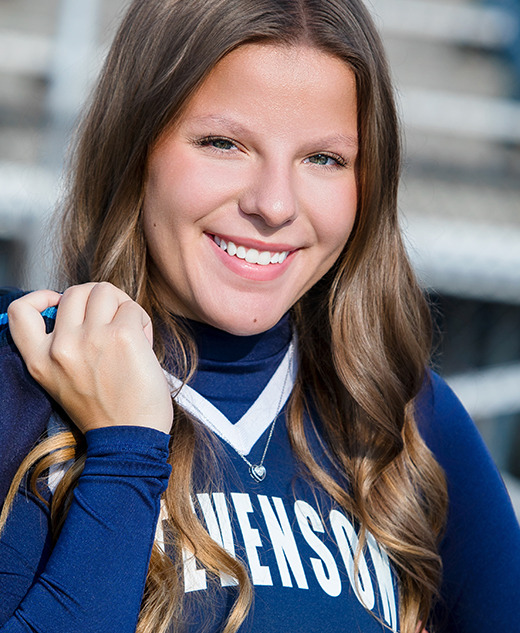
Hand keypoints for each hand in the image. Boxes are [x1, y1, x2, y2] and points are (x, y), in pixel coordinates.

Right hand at [8, 283, 172, 433]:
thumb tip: (81, 311)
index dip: (40, 297)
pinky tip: (143, 342)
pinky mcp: (123, 336)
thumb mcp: (63, 380)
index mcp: (40, 360)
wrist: (131, 438)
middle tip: (110, 323)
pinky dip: (141, 320)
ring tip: (128, 332)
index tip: (59, 303)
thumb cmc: (107, 410)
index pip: (20, 311)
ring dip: (120, 306)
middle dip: (96, 300)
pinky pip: (132, 308)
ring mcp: (92, 338)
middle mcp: (61, 347)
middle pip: (75, 291)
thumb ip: (62, 346)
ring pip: (104, 290)